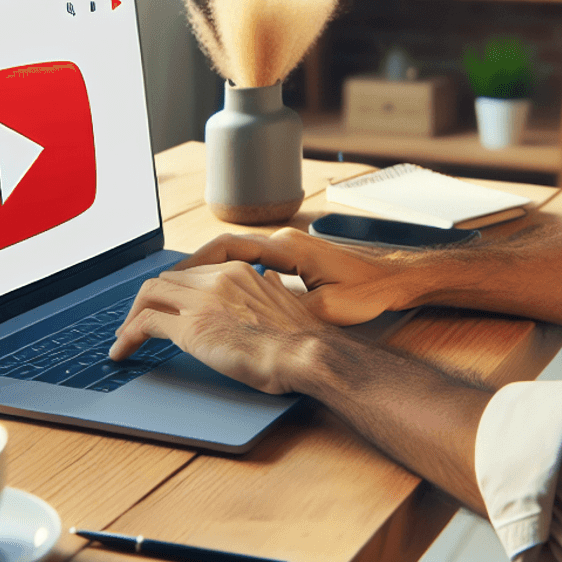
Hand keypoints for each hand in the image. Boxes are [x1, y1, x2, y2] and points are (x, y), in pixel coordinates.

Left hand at [108, 261, 329, 393]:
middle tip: (139, 323)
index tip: (168, 307)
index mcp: (241, 272)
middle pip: (167, 279)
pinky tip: (123, 352)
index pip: (193, 272)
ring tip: (125, 338)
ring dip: (133, 316)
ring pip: (151, 294)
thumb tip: (272, 284)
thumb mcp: (289, 304)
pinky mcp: (189, 326)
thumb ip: (273, 290)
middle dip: (149, 301)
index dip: (175, 291)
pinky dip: (128, 336)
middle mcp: (218, 278)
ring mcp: (202, 300)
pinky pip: (145, 323)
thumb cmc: (303, 341)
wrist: (306, 354)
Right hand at [168, 228, 415, 325]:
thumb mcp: (327, 307)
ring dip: (209, 273)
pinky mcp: (296, 260)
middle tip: (162, 290)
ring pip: (236, 257)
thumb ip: (290, 308)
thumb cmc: (369, 291)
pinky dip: (229, 277)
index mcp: (287, 247)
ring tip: (181, 296)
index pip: (228, 247)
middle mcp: (284, 241)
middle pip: (225, 249)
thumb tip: (255, 319)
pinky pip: (251, 264)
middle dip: (193, 269)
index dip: (195, 264)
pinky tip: (219, 297)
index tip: (171, 281)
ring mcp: (290, 248)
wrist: (399, 279)